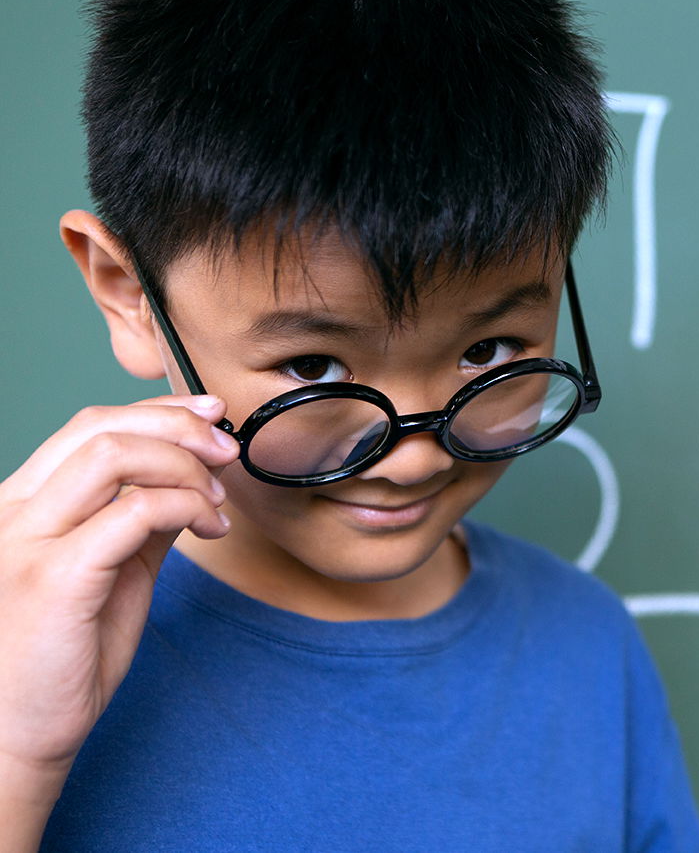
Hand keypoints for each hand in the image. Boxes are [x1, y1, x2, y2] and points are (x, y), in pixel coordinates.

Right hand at [0, 395, 238, 784]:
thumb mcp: (111, 573)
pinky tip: (208, 528)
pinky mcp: (54, 579)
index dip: (159, 411)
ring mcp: (27, 543)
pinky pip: (131, 513)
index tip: (212, 415)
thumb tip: (190, 481)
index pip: (88, 427)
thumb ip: (140, 524)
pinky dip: (183, 506)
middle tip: (228, 450)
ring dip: (183, 465)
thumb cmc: (61, 657)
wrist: (16, 734)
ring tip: (215, 501)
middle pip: (100, 428)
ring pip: (112, 455)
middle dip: (179, 426)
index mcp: (23, 505)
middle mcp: (14, 512)